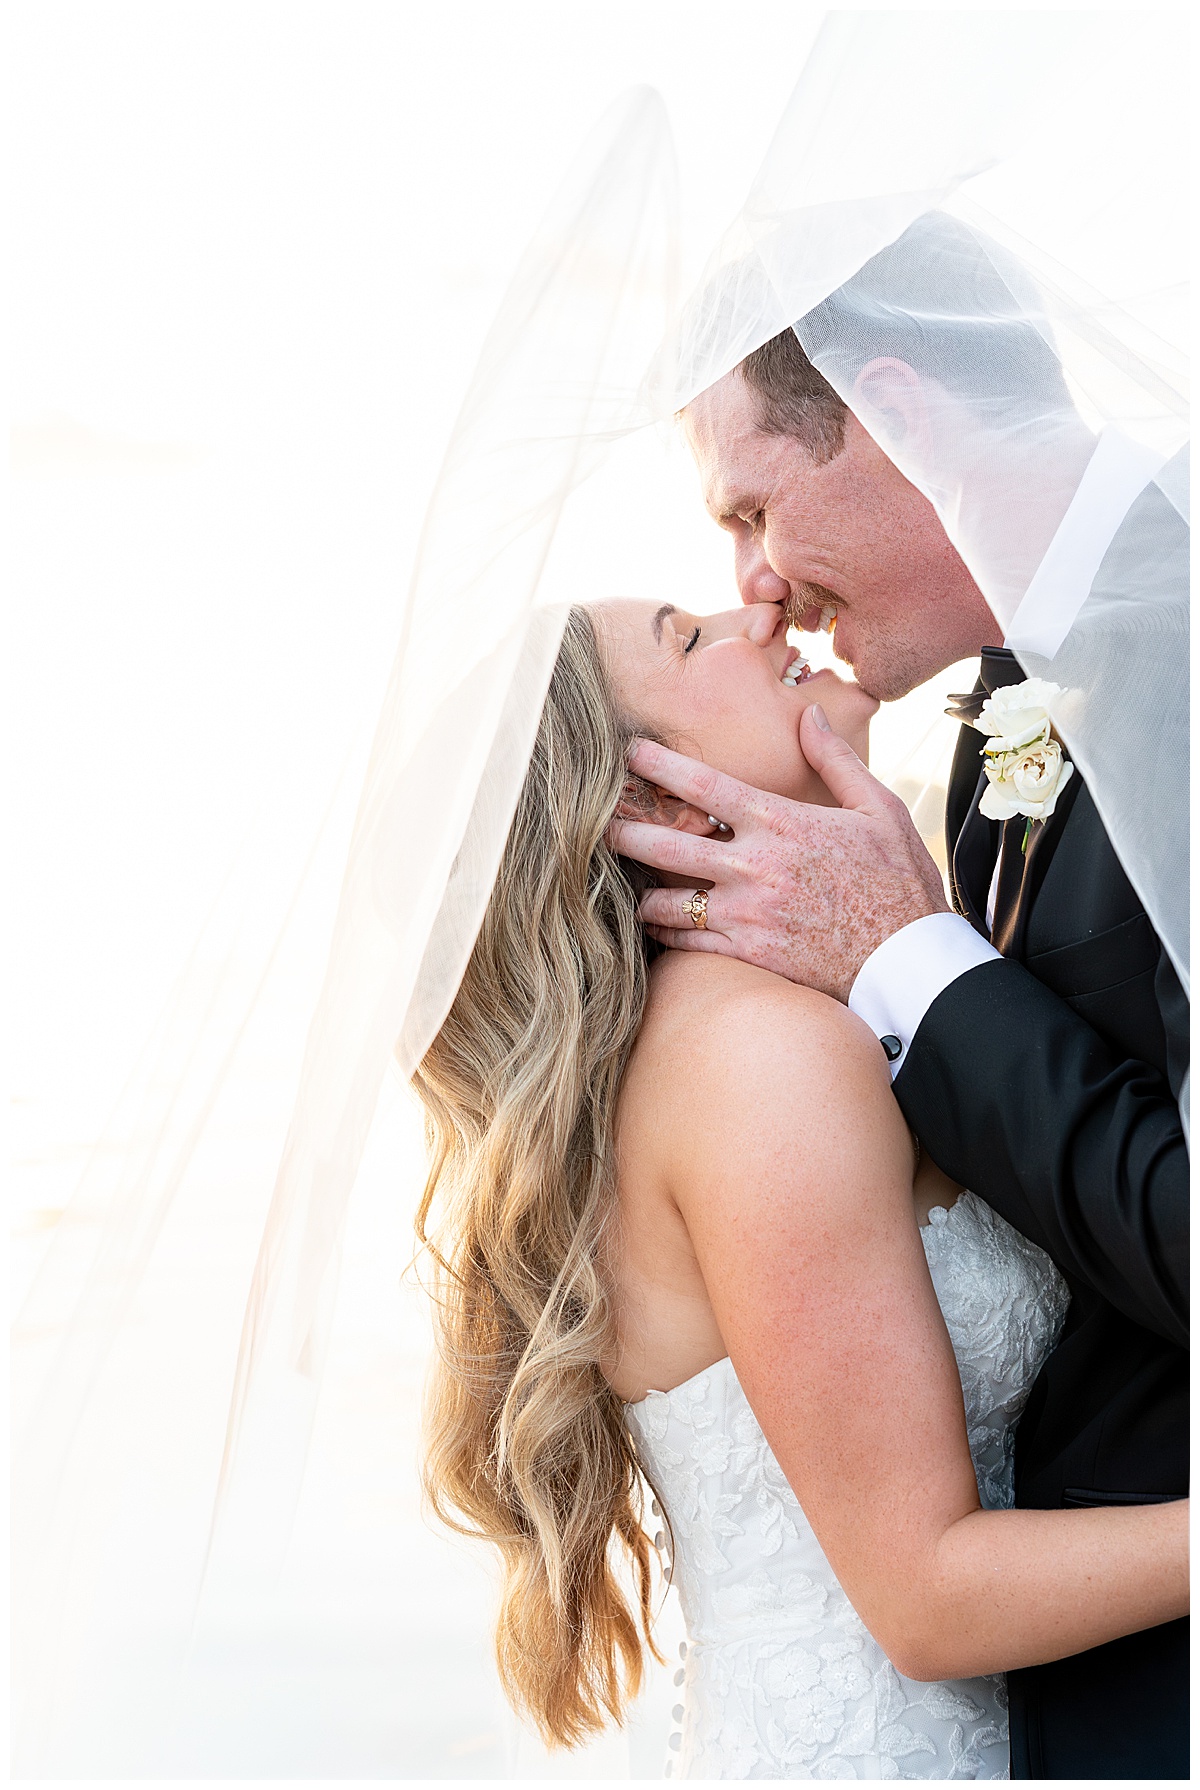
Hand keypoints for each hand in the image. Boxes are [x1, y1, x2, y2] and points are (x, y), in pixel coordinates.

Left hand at [607, 705, 948, 1002]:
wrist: (909, 959)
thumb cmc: (899, 880)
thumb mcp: (878, 807)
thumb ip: (835, 760)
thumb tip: (808, 715)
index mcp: (781, 824)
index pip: (703, 786)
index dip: (659, 766)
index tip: (628, 753)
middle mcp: (754, 867)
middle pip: (667, 846)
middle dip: (625, 833)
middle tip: (594, 825)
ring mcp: (747, 914)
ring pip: (668, 901)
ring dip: (641, 891)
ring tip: (623, 883)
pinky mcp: (749, 954)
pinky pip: (688, 942)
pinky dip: (666, 933)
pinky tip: (655, 925)